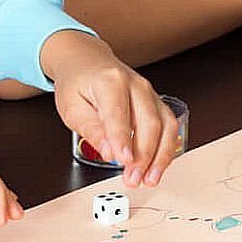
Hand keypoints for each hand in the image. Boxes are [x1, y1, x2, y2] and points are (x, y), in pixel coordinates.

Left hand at [40, 28, 177, 188]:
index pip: (119, 114)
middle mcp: (135, 84)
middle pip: (148, 122)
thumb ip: (92, 131)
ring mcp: (149, 92)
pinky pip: (169, 126)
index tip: (125, 161)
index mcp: (110, 81)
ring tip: (149, 178)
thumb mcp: (72, 108)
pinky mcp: (156, 103)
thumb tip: (109, 153)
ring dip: (160, 156)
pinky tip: (157, 166)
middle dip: (144, 155)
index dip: (123, 139)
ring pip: (165, 125)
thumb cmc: (78, 83)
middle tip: (133, 179)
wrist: (87, 62)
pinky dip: (167, 149)